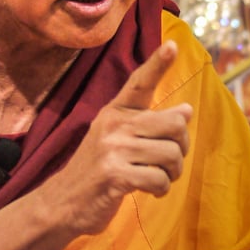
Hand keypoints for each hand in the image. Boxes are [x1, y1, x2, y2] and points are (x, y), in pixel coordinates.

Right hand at [45, 40, 191, 235]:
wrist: (62, 203)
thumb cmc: (97, 170)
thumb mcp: (117, 140)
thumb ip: (149, 124)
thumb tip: (187, 110)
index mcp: (114, 112)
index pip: (138, 83)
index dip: (158, 64)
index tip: (173, 45)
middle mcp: (114, 124)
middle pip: (175, 125)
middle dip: (182, 149)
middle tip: (170, 163)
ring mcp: (113, 148)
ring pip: (171, 155)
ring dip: (173, 173)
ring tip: (160, 178)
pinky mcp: (115, 174)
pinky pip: (160, 179)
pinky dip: (161, 190)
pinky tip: (151, 191)